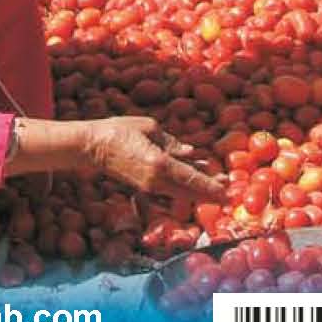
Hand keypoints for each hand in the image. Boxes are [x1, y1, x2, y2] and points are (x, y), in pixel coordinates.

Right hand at [84, 116, 223, 203]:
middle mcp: (157, 181)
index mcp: (160, 164)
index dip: (210, 186)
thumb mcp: (150, 128)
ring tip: (215, 186)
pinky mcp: (145, 188)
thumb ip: (172, 143)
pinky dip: (184, 188)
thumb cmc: (120, 130)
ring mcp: (150, 187)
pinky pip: (170, 190)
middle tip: (228, 191)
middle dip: (209, 192)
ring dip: (198, 191)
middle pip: (189, 191)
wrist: (93, 147)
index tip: (227, 191)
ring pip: (181, 193)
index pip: (191, 179)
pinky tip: (193, 181)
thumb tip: (190, 152)